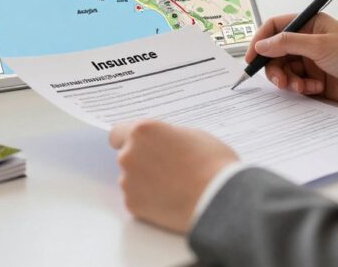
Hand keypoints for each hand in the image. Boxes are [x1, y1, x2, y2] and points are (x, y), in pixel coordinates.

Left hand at [109, 120, 238, 232]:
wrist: (219, 199)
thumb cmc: (212, 164)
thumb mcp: (193, 135)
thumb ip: (168, 136)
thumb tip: (163, 143)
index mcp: (143, 131)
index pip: (118, 133)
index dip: (128, 140)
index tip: (138, 146)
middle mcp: (129, 154)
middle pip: (127, 156)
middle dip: (142, 161)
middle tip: (166, 169)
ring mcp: (129, 181)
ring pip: (131, 179)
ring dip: (145, 181)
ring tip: (173, 186)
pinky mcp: (133, 204)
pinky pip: (136, 199)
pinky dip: (149, 200)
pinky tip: (170, 200)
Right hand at [245, 12, 337, 108]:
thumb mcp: (320, 45)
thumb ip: (287, 44)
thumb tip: (261, 45)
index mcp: (311, 24)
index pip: (276, 27)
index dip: (261, 41)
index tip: (251, 58)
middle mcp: (309, 42)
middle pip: (276, 53)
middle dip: (274, 67)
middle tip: (279, 80)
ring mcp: (313, 62)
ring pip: (285, 71)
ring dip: (288, 80)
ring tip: (300, 87)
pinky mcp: (318, 81)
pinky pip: (297, 85)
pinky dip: (302, 89)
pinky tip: (316, 89)